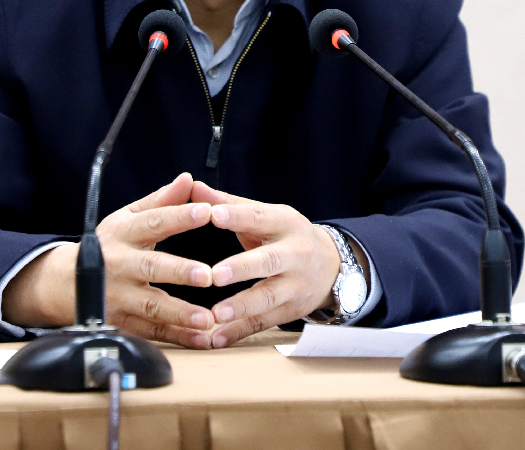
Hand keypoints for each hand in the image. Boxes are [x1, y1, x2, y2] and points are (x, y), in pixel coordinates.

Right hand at [1, 173, 216, 347]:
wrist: (65, 283)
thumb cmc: (108, 245)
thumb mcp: (128, 217)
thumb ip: (161, 201)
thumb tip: (189, 179)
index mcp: (124, 233)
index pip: (153, 221)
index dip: (179, 216)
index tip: (206, 211)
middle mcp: (120, 264)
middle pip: (151, 267)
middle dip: (179, 271)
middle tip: (207, 274)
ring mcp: (118, 296)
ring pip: (151, 306)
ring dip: (180, 314)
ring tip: (206, 319)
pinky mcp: (121, 322)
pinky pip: (152, 332)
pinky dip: (177, 337)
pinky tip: (200, 338)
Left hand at [190, 180, 339, 347]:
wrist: (331, 265)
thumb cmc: (284, 235)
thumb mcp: (264, 214)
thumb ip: (227, 203)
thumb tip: (193, 186)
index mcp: (284, 223)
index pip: (258, 217)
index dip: (236, 216)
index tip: (212, 214)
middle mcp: (294, 254)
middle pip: (268, 261)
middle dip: (242, 268)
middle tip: (214, 274)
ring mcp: (294, 285)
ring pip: (268, 297)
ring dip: (241, 306)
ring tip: (216, 314)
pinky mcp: (290, 311)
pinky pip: (263, 323)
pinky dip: (239, 332)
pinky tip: (216, 338)